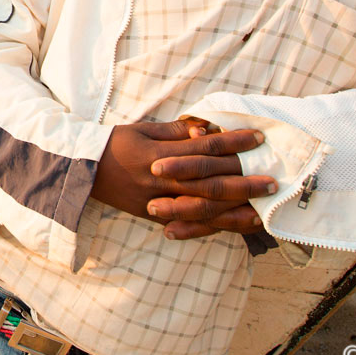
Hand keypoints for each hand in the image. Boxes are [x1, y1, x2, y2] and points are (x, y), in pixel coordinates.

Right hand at [90, 119, 274, 232]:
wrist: (82, 171)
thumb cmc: (113, 144)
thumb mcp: (141, 130)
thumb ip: (173, 132)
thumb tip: (204, 130)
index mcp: (158, 154)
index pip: (203, 147)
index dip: (232, 142)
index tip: (257, 137)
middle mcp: (161, 180)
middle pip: (210, 180)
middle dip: (244, 179)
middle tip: (273, 178)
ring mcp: (159, 201)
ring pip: (204, 206)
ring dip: (236, 206)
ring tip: (263, 205)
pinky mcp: (156, 216)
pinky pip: (190, 223)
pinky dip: (216, 224)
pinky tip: (236, 224)